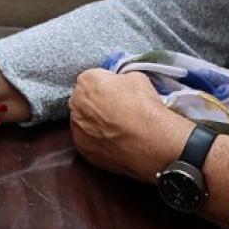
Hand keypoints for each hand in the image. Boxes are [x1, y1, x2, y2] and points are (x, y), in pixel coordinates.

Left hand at [68, 68, 183, 183]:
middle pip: (85, 100)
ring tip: (118, 127)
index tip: (118, 92)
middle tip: (118, 110)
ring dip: (96, 123)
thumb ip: (120, 79)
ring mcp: (77, 129)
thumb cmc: (145, 109)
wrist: (152, 143)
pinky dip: (98, 141)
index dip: (107, 84)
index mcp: (87, 82)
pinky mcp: (83, 150)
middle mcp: (76, 104)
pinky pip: (88, 141)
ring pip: (84, 122)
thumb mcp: (137, 78)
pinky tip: (115, 141)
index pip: (93, 78)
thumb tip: (120, 85)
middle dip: (98, 103)